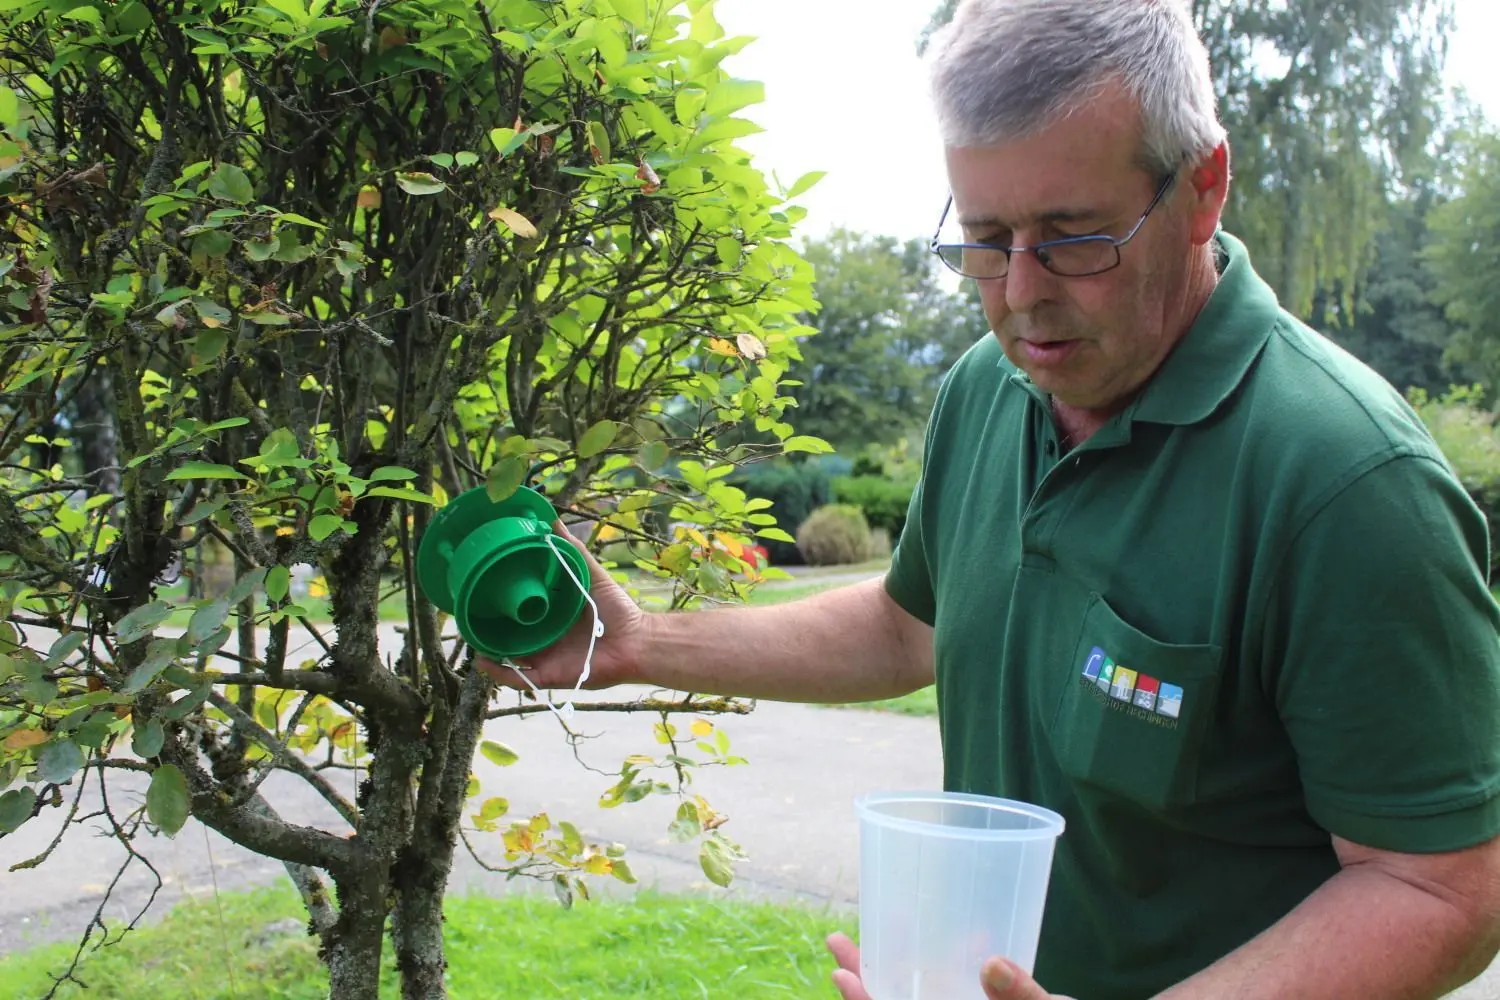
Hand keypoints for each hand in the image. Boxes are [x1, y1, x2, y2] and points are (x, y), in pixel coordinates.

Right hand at [475, 521, 647, 690]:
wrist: (636, 642)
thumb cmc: (619, 611)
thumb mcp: (592, 576)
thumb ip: (573, 552)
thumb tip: (553, 522)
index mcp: (554, 616)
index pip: (523, 610)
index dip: (505, 603)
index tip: (485, 589)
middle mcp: (547, 637)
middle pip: (512, 633)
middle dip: (491, 626)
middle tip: (470, 613)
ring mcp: (547, 657)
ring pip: (509, 656)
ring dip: (489, 649)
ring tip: (471, 635)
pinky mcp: (550, 675)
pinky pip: (520, 678)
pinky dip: (500, 672)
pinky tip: (483, 661)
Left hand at [827, 933, 1070, 999]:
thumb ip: (1022, 997)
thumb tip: (991, 965)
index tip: (840, 974)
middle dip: (866, 979)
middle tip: (837, 940)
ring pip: (920, 998)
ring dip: (901, 967)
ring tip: (890, 922)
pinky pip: (954, 991)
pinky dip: (952, 967)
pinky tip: (973, 939)